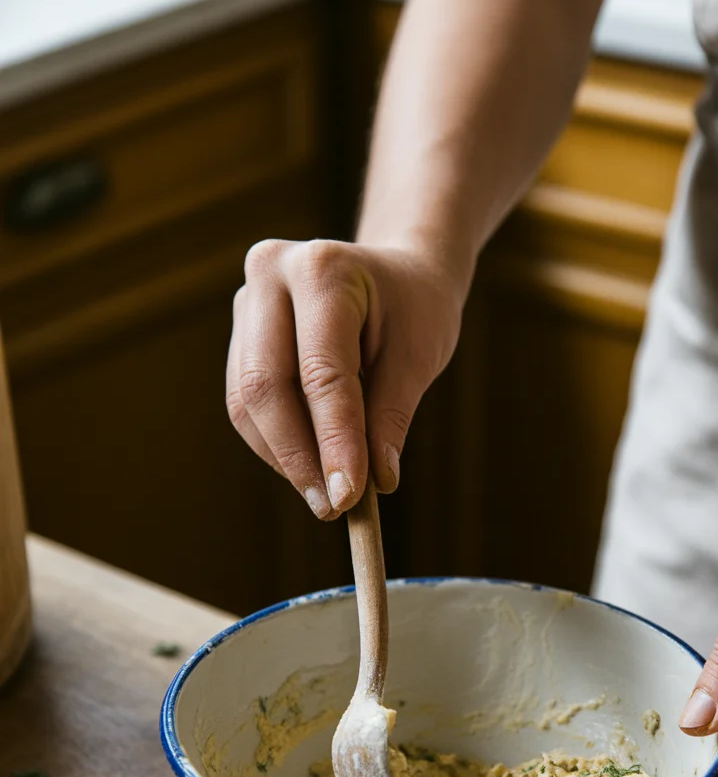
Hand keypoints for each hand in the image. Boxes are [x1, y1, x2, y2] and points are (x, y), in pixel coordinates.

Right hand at [226, 239, 462, 517]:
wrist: (396, 274)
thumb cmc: (414, 309)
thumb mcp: (419, 356)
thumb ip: (391, 417)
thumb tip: (375, 483)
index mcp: (322, 270)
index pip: (322, 372)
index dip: (334, 440)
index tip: (350, 496)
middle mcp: (270, 275)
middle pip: (265, 386)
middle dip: (298, 457)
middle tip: (333, 506)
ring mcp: (247, 302)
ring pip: (246, 401)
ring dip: (284, 457)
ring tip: (326, 493)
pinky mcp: (240, 334)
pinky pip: (244, 402)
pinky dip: (276, 443)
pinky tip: (309, 465)